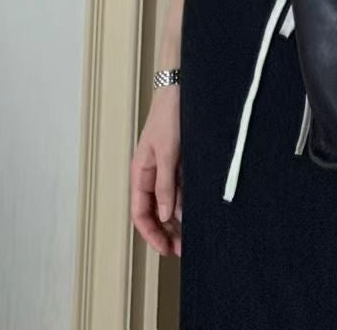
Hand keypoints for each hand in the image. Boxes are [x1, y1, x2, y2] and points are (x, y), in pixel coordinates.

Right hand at [131, 88, 181, 257]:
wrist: (183, 87)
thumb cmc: (169, 114)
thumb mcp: (167, 152)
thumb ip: (165, 184)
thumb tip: (163, 214)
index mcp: (141, 172)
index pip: (140, 212)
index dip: (151, 233)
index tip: (165, 249)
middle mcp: (152, 173)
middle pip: (155, 212)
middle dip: (166, 232)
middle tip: (182, 249)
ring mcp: (167, 169)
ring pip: (169, 203)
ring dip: (178, 220)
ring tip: (192, 236)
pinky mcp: (181, 163)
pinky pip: (181, 190)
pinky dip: (187, 203)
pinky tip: (197, 213)